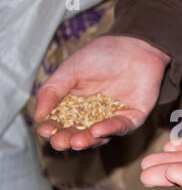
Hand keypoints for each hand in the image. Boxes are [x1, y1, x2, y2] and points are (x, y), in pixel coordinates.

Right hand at [34, 35, 169, 149]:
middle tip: (60, 143)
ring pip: (99, 136)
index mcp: (75, 105)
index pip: (60, 122)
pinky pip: (121, 127)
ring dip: (87, 140)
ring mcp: (112, 118)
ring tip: (76, 142)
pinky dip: (109, 129)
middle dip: (67, 139)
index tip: (46, 130)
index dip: (52, 128)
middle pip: (78, 133)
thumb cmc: (100, 56)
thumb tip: (38, 117)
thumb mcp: (69, 71)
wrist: (134, 47)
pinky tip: (97, 130)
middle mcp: (93, 116)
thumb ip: (52, 92)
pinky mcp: (132, 118)